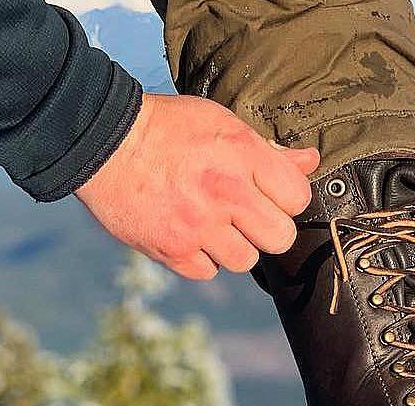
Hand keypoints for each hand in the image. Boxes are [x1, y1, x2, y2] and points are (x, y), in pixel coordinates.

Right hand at [75, 93, 319, 279]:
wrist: (103, 140)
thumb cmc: (169, 129)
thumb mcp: (224, 125)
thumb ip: (270, 152)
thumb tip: (311, 161)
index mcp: (244, 156)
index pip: (298, 198)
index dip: (287, 198)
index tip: (270, 194)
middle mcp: (226, 193)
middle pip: (280, 238)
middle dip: (268, 229)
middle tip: (247, 215)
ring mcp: (198, 226)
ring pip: (246, 261)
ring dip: (234, 246)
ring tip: (214, 224)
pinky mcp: (171, 249)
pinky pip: (207, 272)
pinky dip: (201, 259)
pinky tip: (190, 234)